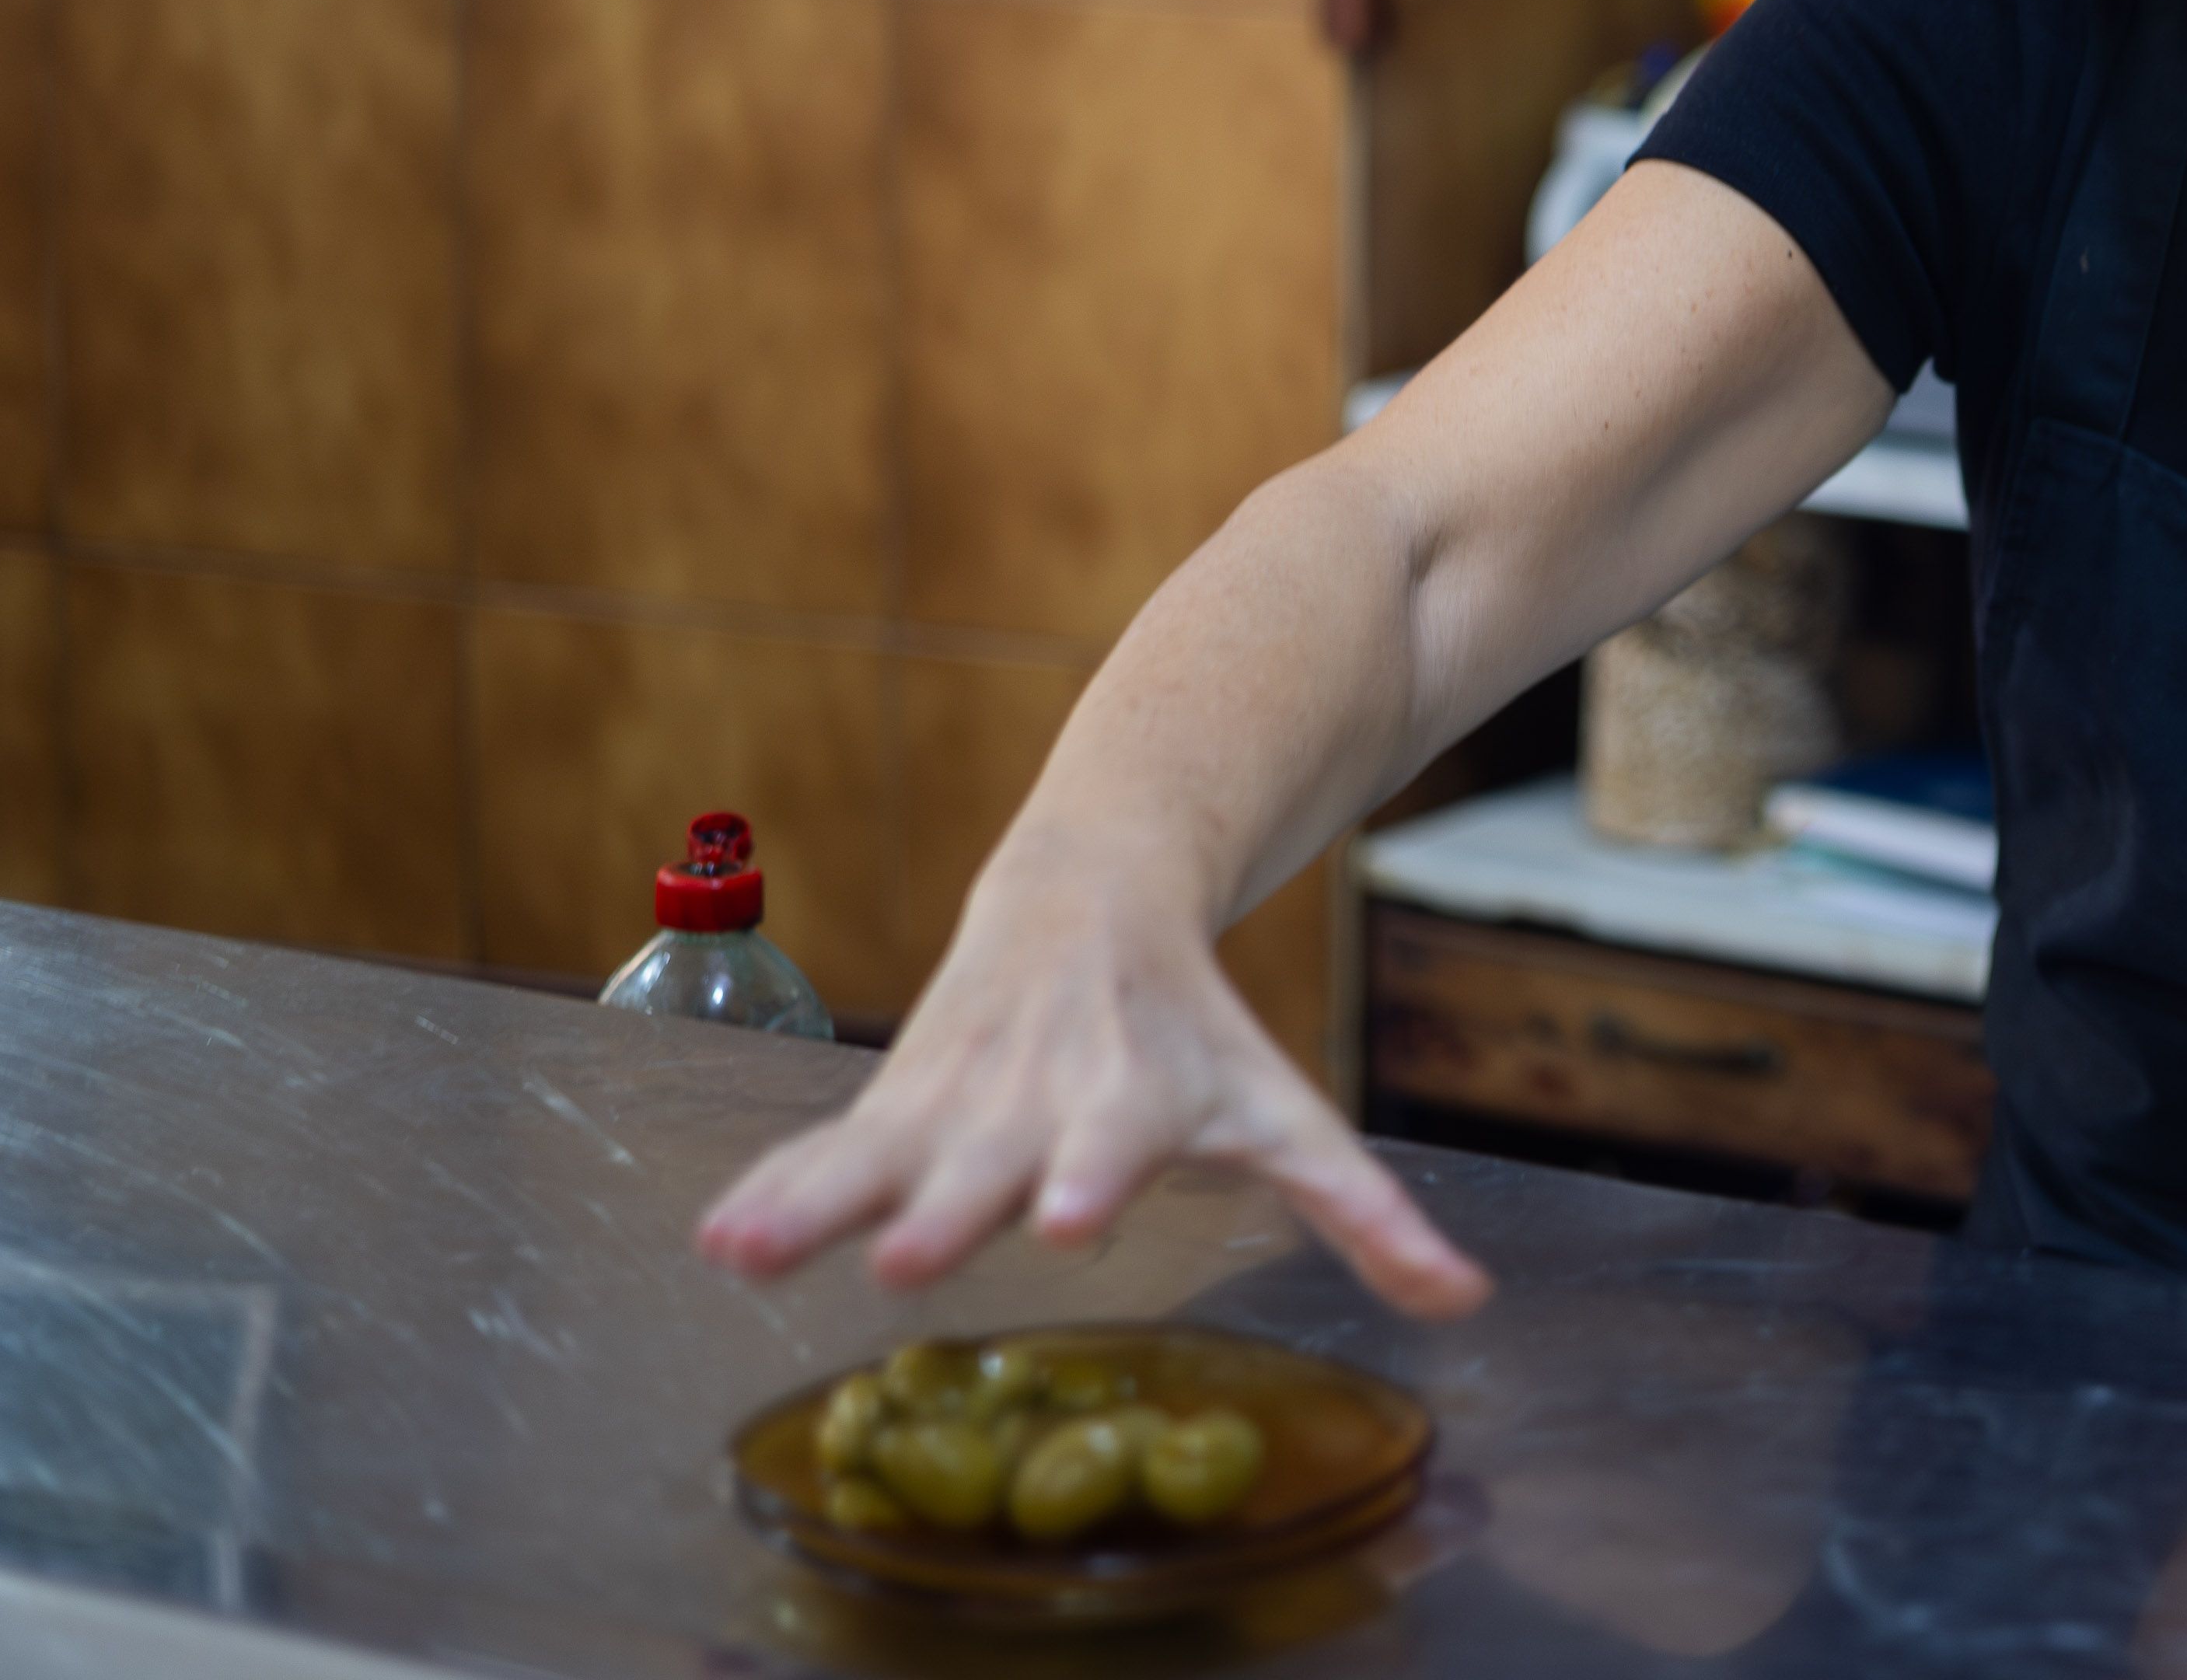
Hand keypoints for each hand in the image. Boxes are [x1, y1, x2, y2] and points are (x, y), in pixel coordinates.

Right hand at [692, 841, 1491, 1317]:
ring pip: (880, 1151)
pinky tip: (720, 1239)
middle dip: (951, 1204)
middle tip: (916, 1254)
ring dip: (818, 1202)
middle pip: (988, 1155)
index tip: (1074, 1221)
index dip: (1094, 1176)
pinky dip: (775, 1189)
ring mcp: (954, 1095)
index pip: (1116, 1139)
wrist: (1091, 887)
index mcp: (1133, 1091)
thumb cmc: (1194, 1026)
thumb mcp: (1282, 1105)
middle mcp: (1035, 1094)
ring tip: (752, 1251)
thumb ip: (1363, 1209)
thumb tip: (1466, 1299)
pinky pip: (826, 1151)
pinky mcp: (895, 1101)